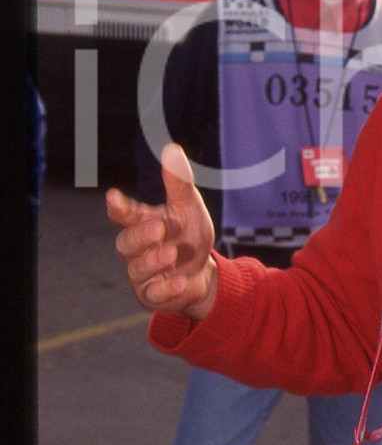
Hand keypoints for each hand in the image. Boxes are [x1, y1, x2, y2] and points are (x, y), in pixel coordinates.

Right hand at [106, 143, 217, 317]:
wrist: (204, 273)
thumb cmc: (188, 236)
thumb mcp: (189, 208)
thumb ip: (179, 184)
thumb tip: (173, 149)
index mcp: (143, 224)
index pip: (124, 215)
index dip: (118, 207)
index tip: (114, 197)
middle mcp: (137, 250)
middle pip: (126, 243)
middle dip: (139, 236)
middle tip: (157, 227)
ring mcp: (142, 274)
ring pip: (137, 270)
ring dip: (153, 261)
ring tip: (171, 254)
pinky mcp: (153, 296)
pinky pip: (154, 294)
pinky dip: (167, 288)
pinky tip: (181, 281)